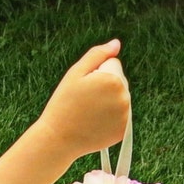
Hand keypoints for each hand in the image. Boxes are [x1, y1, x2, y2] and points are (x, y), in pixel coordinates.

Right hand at [38, 40, 130, 160]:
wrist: (58, 139)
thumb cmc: (62, 104)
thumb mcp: (74, 74)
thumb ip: (97, 54)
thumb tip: (116, 43)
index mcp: (114, 79)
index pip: (113, 64)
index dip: (96, 72)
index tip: (83, 87)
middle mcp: (124, 97)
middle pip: (119, 81)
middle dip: (104, 86)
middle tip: (84, 101)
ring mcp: (125, 115)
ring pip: (120, 98)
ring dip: (108, 102)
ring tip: (88, 113)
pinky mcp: (123, 130)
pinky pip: (120, 115)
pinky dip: (110, 118)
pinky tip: (94, 124)